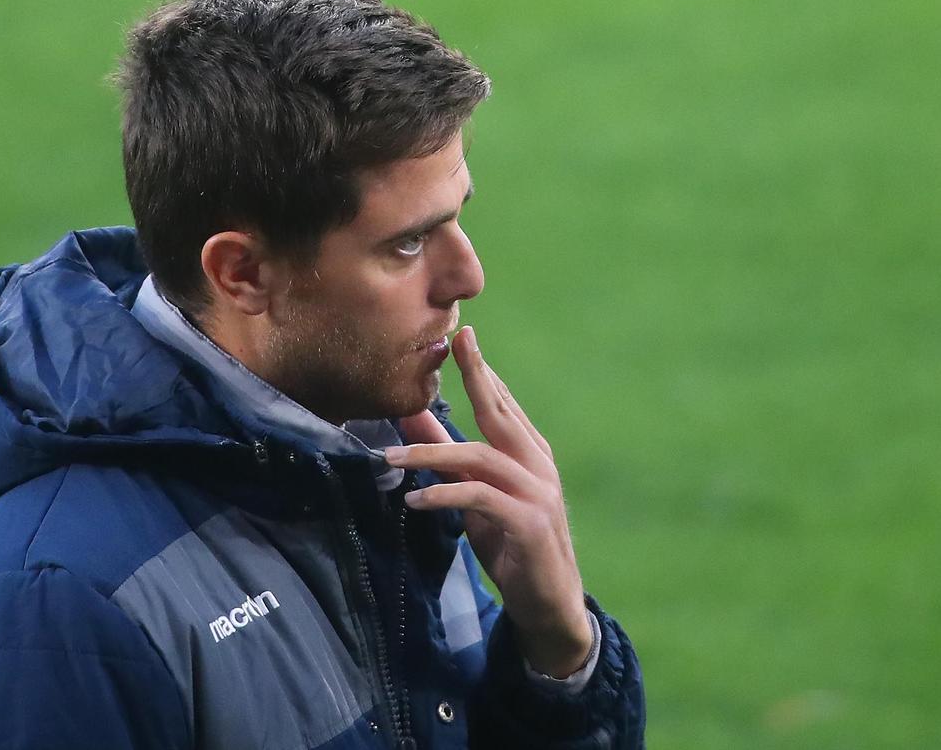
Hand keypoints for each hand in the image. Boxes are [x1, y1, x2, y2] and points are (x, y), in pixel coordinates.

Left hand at [385, 325, 595, 677]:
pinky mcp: (529, 523)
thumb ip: (448, 458)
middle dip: (477, 376)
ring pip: (481, 457)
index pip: (503, 404)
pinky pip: (480, 499)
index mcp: (530, 454)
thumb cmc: (512, 545)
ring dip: (432, 454)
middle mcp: (538, 465)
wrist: (550, 603)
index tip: (462, 336)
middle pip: (501, 413)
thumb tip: (411, 420)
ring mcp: (538, 492)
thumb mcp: (475, 497)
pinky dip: (445, 495)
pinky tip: (416, 501)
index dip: (482, 370)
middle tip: (451, 344)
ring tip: (390, 457)